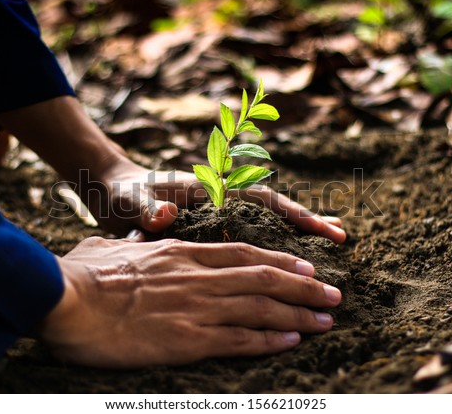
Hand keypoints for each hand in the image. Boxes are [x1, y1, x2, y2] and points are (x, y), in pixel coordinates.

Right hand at [39, 234, 341, 367]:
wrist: (65, 299)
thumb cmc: (82, 274)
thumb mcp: (111, 245)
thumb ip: (134, 238)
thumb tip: (140, 232)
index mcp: (181, 253)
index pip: (244, 253)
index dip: (280, 260)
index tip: (305, 266)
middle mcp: (197, 277)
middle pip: (264, 277)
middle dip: (304, 286)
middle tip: (333, 294)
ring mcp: (195, 307)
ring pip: (261, 307)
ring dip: (299, 314)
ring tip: (326, 320)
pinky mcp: (187, 339)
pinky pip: (239, 338)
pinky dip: (270, 339)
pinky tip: (292, 340)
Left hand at [96, 161, 346, 242]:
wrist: (109, 190)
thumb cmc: (119, 194)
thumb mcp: (128, 200)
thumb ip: (145, 208)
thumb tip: (164, 213)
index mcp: (208, 187)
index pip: (260, 199)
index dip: (293, 213)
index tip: (324, 229)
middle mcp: (220, 196)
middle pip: (273, 208)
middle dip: (306, 220)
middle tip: (342, 236)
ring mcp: (217, 209)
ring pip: (264, 222)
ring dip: (294, 232)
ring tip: (328, 244)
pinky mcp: (209, 225)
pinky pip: (247, 236)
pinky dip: (267, 245)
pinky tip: (281, 264)